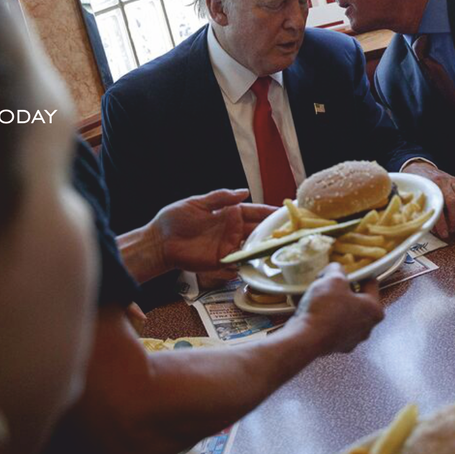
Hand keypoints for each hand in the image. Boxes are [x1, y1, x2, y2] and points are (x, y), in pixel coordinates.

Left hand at [147, 189, 276, 271]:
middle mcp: (233, 230)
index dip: (271, 212)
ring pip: (254, 246)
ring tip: (283, 248)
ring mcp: (228, 246)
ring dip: (267, 247)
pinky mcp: (221, 261)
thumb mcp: (197, 203)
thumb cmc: (175, 219)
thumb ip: (221, 197)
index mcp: (230, 213)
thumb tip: (244, 191)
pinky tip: (262, 262)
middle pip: (259, 230)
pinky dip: (251, 262)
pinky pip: (240, 262)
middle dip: (276, 231)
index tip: (288, 212)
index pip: (256, 212)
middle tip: (294, 232)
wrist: (160, 242)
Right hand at [293, 266, 384, 353]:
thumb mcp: (333, 279)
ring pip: (347, 315)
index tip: (345, 271)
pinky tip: (316, 314)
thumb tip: (335, 269)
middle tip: (331, 285)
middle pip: (359, 301)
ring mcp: (353, 339)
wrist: (307, 339)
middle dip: (346, 292)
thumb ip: (337, 269)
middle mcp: (368, 327)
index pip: (371, 283)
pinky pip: (335, 327)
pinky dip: (328, 320)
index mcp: (375, 309)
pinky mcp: (338, 346)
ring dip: (337, 306)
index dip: (358, 273)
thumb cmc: (326, 308)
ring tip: (321, 299)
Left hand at [401, 161, 454, 238]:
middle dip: (454, 220)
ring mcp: (450, 180)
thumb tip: (429, 228)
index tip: (443, 234)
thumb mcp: (413, 196)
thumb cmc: (415, 184)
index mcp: (428, 186)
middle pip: (453, 202)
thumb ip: (421, 209)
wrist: (418, 166)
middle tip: (451, 230)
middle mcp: (441, 181)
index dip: (442, 223)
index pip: (438, 207)